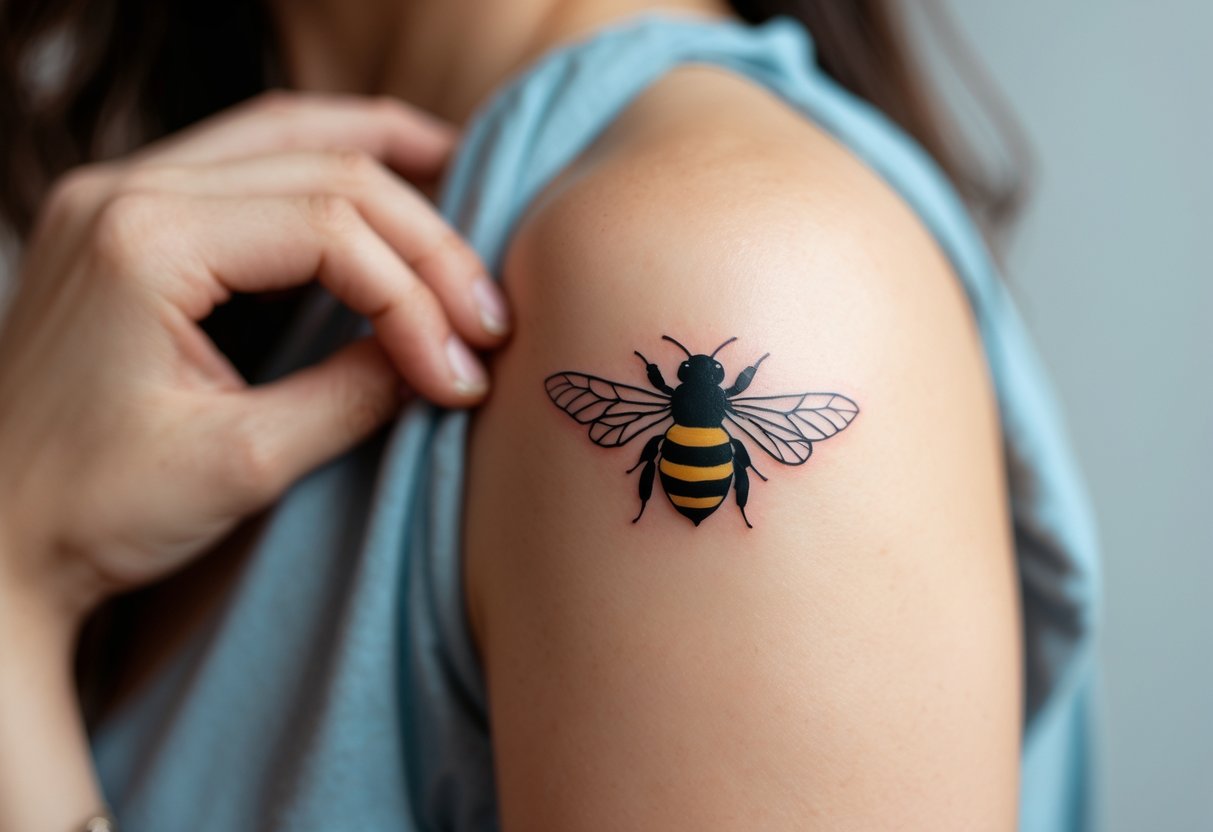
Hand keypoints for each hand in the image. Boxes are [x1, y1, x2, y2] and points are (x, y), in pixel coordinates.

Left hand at [0, 91, 508, 630]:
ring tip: (461, 171)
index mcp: (143, 240)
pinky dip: (322, 165)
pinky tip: (374, 179)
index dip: (417, 298)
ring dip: (382, 160)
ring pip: (284, 135)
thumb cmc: (89, 513)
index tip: (462, 374)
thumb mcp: (242, 464)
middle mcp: (125, 190)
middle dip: (423, 240)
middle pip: (323, 168)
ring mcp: (118, 194)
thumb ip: (353, 396)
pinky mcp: (125, 219)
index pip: (331, 230)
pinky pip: (245, 158)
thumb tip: (440, 361)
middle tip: (486, 313)